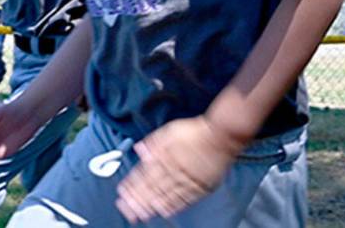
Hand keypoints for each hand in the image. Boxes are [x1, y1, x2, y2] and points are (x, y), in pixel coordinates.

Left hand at [115, 116, 243, 222]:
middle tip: (126, 209)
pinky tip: (164, 211)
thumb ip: (153, 142)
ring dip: (151, 206)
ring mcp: (188, 181)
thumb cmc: (197, 132)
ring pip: (166, 196)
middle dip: (137, 200)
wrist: (222, 136)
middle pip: (152, 188)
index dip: (132, 185)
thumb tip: (139, 150)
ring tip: (140, 214)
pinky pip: (184, 200)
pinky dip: (172, 207)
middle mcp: (175, 171)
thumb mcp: (170, 130)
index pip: (144, 174)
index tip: (122, 193)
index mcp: (165, 158)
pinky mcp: (200, 188)